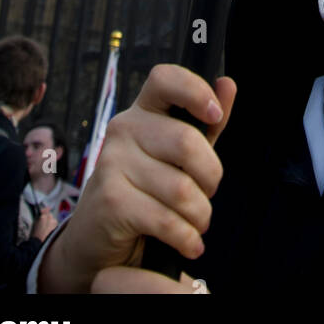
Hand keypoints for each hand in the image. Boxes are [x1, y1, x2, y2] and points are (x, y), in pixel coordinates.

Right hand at [37, 65, 235, 293]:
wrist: (96, 241)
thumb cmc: (145, 191)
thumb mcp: (179, 156)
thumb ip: (205, 124)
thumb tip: (227, 83)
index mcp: (143, 111)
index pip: (164, 79)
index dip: (194, 90)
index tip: (214, 115)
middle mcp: (123, 130)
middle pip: (186, 142)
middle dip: (211, 177)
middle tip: (207, 195)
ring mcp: (112, 163)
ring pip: (181, 188)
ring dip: (200, 215)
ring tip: (196, 224)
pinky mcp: (110, 200)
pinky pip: (166, 220)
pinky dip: (186, 238)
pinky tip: (189, 244)